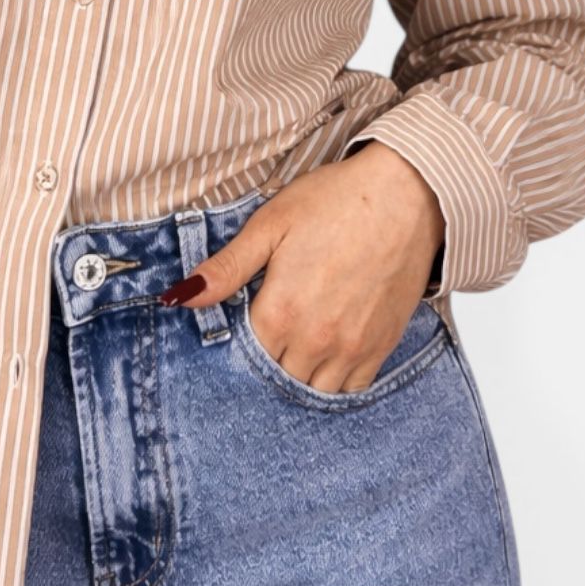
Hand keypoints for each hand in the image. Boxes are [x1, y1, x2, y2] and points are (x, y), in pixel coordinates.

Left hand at [161, 144, 446, 394]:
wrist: (406, 194)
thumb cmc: (337, 201)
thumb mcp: (270, 224)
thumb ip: (225, 268)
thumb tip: (179, 297)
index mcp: (281, 311)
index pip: (242, 356)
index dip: (234, 344)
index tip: (236, 325)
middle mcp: (316, 340)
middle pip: (274, 378)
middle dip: (263, 362)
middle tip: (264, 333)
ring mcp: (352, 349)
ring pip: (311, 390)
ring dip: (296, 374)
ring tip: (292, 343)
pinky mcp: (381, 347)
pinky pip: (350, 389)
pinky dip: (332, 382)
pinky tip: (324, 355)